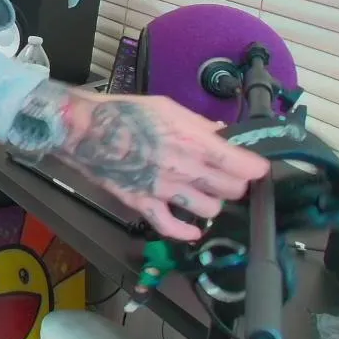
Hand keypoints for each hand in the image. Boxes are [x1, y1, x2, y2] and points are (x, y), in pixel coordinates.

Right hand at [53, 91, 270, 240]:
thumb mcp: (167, 107)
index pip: (245, 166)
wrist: (82, 129)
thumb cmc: (123, 112)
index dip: (255, 167)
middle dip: (234, 183)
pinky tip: (192, 228)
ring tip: (203, 193)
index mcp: (193, 141)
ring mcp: (164, 190)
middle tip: (225, 176)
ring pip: (210, 210)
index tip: (254, 167)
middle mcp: (184, 168)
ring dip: (211, 202)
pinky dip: (186, 231)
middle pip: (232, 190)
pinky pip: (172, 228)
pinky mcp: (143, 204)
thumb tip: (223, 134)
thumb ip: (199, 124)